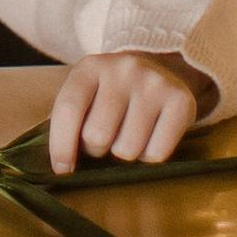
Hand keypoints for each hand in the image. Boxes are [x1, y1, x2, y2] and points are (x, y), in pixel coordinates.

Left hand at [47, 51, 204, 174]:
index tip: (62, 169)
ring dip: (124, 155)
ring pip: (127, 149)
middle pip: (97, 135)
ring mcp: (153, 83)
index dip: (61, 145)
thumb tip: (56, 161)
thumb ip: (66, 119)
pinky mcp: (180, 101)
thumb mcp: (86, 92)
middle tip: (103, 142)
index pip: (68, 109)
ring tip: (127, 136)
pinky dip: (149, 157)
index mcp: (90, 67)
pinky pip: (156, 154)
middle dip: (96, 150)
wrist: (161, 69)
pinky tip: (150, 138)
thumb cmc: (113, 93)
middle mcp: (122, 69)